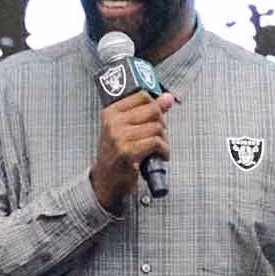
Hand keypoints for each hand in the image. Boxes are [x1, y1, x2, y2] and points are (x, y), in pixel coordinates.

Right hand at [88, 88, 168, 206]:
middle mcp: (113, 122)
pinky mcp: (128, 151)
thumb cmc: (117, 153)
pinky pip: (156, 143)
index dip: (156, 106)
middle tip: (159, 135)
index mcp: (111, 112)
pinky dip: (164, 150)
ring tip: (159, 148)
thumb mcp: (126, 128)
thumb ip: (147, 111)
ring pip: (157, 127)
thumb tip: (168, 98)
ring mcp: (119, 137)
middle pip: (153, 110)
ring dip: (164, 140)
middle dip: (162, 124)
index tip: (156, 117)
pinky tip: (160, 155)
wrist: (105, 179)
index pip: (142, 96)